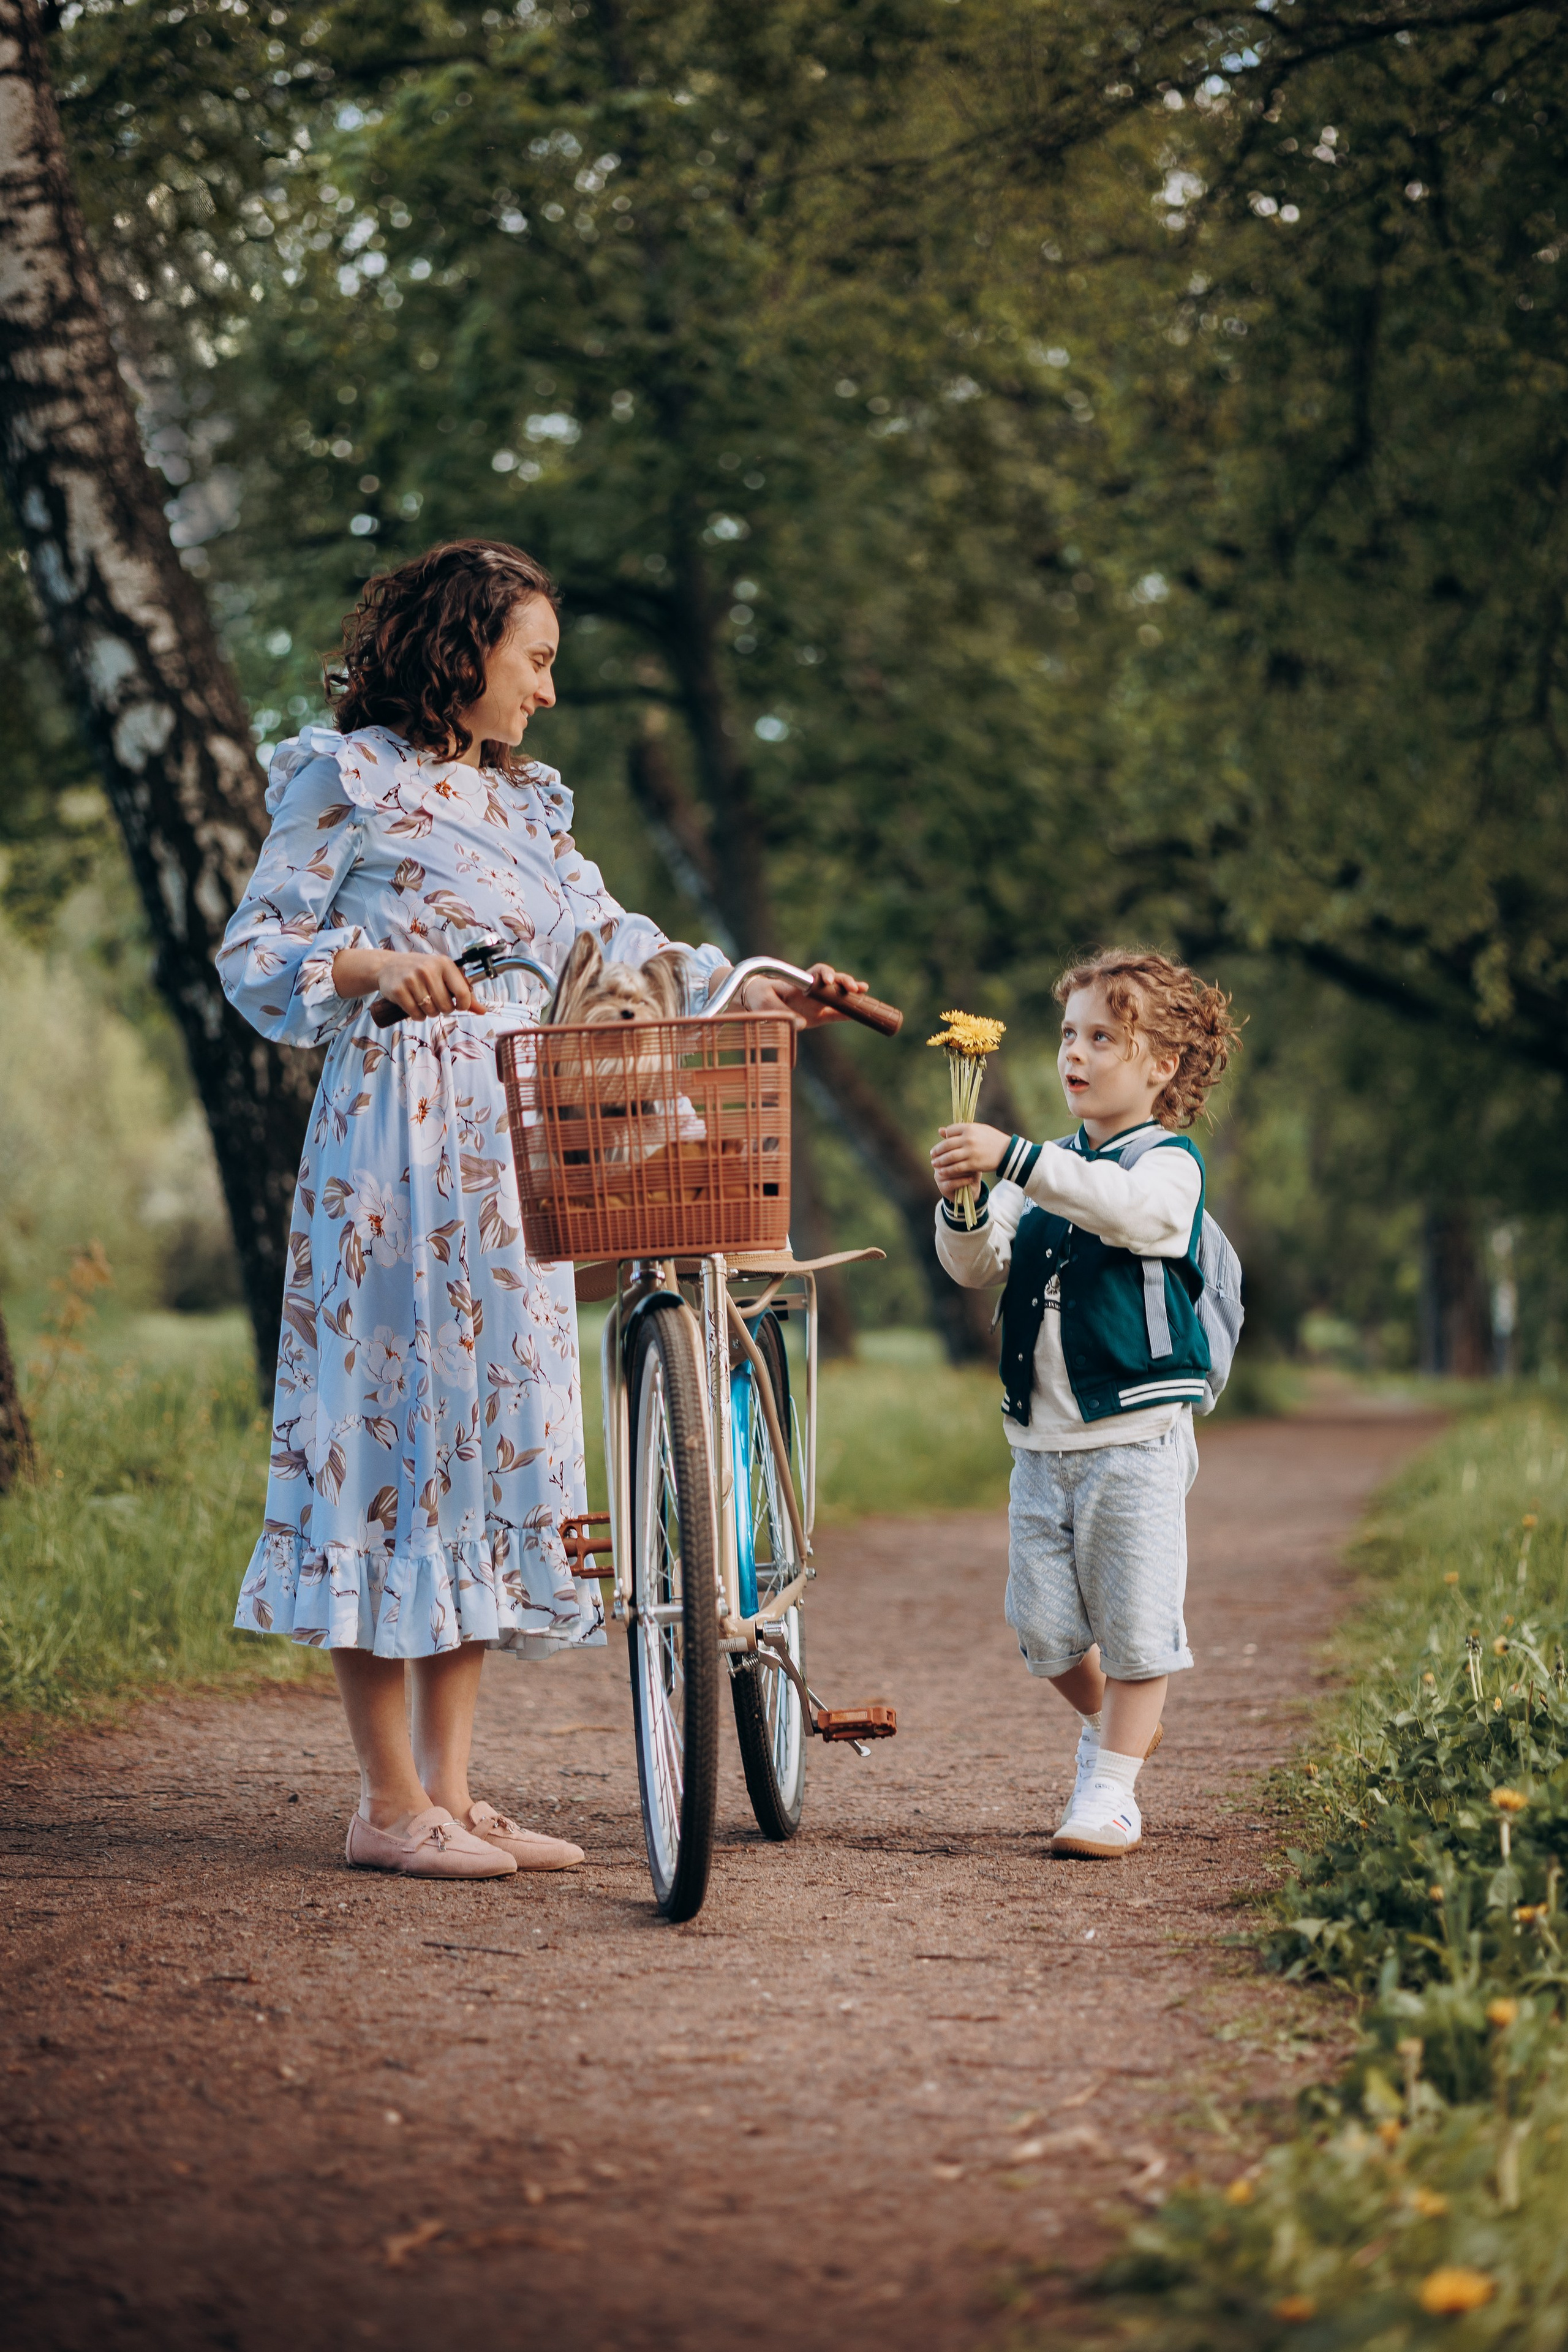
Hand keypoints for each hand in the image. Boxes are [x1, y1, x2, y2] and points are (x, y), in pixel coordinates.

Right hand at [334, 947, 475, 1016]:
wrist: (389, 966)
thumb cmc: (422, 971)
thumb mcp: (444, 975)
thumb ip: (465, 993)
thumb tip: (483, 1011)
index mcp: (444, 964)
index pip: (463, 993)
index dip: (463, 1005)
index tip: (458, 1005)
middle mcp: (428, 970)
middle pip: (446, 1006)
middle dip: (443, 1009)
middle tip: (436, 1000)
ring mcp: (412, 979)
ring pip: (431, 1012)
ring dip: (429, 1012)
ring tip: (423, 1000)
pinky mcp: (398, 990)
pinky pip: (416, 1015)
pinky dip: (418, 1015)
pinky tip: (414, 1004)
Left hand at [740, 961, 867, 1030]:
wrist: (759, 1003)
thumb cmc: (760, 996)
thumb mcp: (763, 1001)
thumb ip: (779, 1010)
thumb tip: (800, 1024)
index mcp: (801, 981)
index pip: (817, 972)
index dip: (825, 974)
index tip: (827, 981)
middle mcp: (813, 989)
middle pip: (834, 980)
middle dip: (844, 981)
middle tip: (853, 987)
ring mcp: (818, 1002)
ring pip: (839, 995)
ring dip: (851, 992)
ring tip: (863, 991)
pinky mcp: (819, 1015)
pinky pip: (837, 1014)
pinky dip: (849, 1012)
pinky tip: (862, 1012)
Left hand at [930, 1121, 1010, 1196]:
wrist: (1008, 1152)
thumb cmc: (993, 1140)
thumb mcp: (978, 1130)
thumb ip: (960, 1130)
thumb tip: (941, 1131)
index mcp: (970, 1128)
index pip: (950, 1131)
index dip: (945, 1138)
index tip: (942, 1143)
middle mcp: (969, 1139)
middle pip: (947, 1145)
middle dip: (937, 1151)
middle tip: (932, 1155)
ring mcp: (971, 1152)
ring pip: (949, 1157)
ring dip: (940, 1161)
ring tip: (934, 1164)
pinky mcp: (973, 1164)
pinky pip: (956, 1168)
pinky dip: (947, 1170)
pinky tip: (942, 1172)